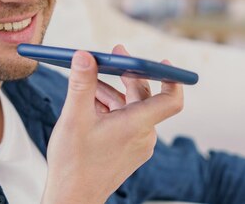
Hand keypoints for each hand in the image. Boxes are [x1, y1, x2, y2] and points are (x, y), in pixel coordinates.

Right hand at [41, 45, 183, 203]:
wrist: (73, 198)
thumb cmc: (74, 163)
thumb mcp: (74, 117)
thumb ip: (81, 83)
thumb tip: (84, 55)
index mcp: (136, 126)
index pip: (171, 99)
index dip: (171, 77)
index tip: (164, 61)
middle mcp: (143, 135)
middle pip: (143, 96)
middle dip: (126, 74)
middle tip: (109, 56)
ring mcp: (137, 144)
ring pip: (131, 108)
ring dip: (113, 92)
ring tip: (88, 85)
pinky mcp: (128, 150)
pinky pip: (126, 121)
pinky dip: (112, 108)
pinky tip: (91, 104)